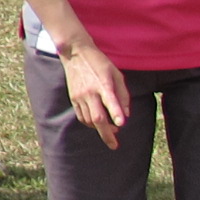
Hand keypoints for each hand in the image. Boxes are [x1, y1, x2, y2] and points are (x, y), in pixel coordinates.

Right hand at [56, 36, 131, 150]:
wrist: (76, 54)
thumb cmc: (100, 64)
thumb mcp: (117, 74)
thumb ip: (123, 94)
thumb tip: (126, 115)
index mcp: (103, 84)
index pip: (110, 101)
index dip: (115, 114)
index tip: (121, 125)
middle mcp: (90, 92)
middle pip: (97, 118)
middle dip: (106, 134)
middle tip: (114, 145)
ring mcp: (79, 96)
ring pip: (89, 120)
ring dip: (100, 129)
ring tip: (111, 131)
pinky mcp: (73, 98)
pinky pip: (82, 116)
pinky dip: (90, 123)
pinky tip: (98, 123)